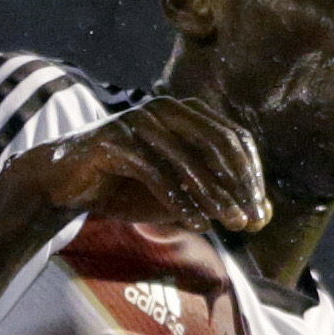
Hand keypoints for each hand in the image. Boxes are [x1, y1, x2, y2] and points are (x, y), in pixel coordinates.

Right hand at [0, 97, 269, 236]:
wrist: (68, 185)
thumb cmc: (129, 188)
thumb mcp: (182, 198)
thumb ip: (220, 201)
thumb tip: (265, 215)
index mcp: (187, 114)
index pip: (234, 138)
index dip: (251, 175)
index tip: (260, 212)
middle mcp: (165, 109)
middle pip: (216, 143)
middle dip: (237, 185)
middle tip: (250, 222)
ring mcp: (138, 120)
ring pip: (187, 157)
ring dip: (212, 194)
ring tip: (229, 225)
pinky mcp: (113, 139)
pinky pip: (154, 170)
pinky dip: (178, 198)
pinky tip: (196, 223)